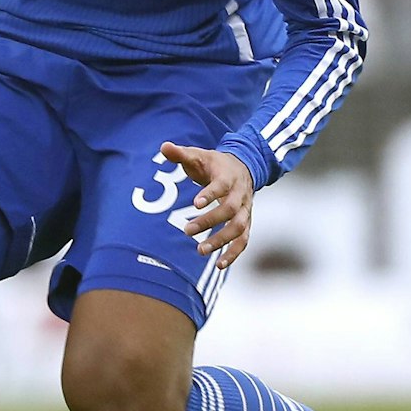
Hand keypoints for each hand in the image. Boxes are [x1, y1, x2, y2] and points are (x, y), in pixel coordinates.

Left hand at [160, 141, 254, 269]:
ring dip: (221, 240)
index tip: (195, 203)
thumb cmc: (214, 164)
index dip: (209, 194)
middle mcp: (240, 194)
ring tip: (201, 250)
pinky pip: (243, 240)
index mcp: (228, 176)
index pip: (221, 186)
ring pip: (239, 228)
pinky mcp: (246, 222)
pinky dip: (234, 253)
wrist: (243, 167)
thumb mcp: (198, 155)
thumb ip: (181, 153)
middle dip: (210, 221)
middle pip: (230, 210)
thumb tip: (164, 146)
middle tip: (187, 230)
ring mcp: (245, 210)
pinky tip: (219, 264)